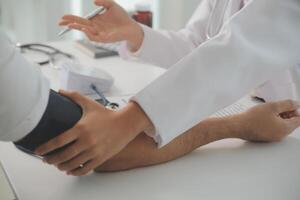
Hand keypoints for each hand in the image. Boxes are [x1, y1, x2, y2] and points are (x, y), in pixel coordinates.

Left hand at [35, 90, 151, 175]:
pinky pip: (85, 169)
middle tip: (47, 160)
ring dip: (62, 167)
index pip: (58, 141)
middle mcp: (86, 141)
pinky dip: (75, 172)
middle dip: (51, 160)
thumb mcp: (90, 104)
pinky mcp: (101, 158)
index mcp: (81, 128)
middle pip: (63, 155)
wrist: (125, 123)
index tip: (38, 151)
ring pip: (72, 164)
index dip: (46, 148)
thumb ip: (74, 96)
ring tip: (58, 165)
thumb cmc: (107, 114)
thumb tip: (60, 90)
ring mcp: (94, 151)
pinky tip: (71, 170)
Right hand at [59, 0, 143, 51]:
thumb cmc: (122, 17)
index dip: (72, 19)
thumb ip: (103, 2)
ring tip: (70, 24)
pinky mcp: (104, 39)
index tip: (63, 17)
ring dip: (78, 28)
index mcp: (95, 20)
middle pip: (80, 25)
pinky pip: (93, 37)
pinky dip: (88, 33)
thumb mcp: (112, 5)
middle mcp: (96, 27)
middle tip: (60, 22)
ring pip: (85, 31)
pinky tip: (85, 28)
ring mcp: (99, 34)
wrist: (132, 26)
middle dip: (70, 23)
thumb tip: (93, 1)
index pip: (81, 20)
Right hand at [238, 100, 299, 141]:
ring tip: (267, 111)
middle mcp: (281, 135)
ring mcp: (273, 137)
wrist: (238, 126)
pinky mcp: (266, 137)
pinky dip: (272, 122)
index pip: (299, 120)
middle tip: (276, 107)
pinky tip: (263, 117)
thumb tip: (296, 104)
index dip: (294, 110)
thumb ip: (287, 104)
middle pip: (291, 123)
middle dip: (286, 114)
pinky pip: (274, 129)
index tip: (286, 106)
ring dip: (278, 117)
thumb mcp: (272, 106)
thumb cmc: (253, 118)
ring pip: (282, 126)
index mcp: (285, 129)